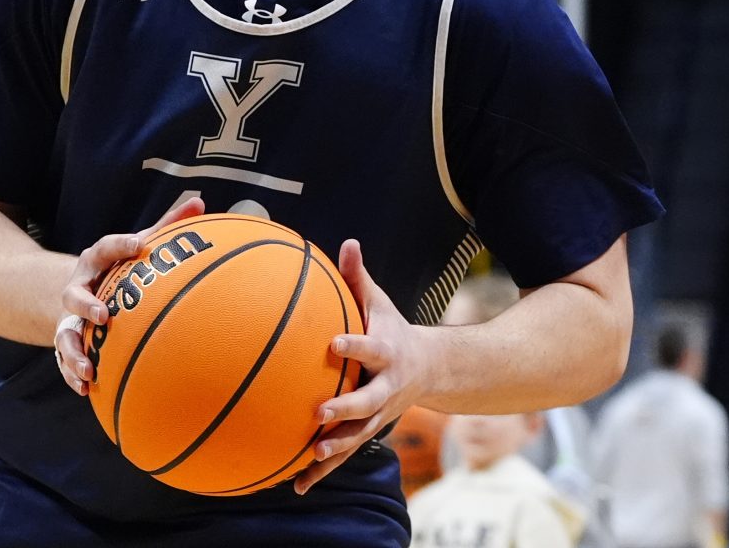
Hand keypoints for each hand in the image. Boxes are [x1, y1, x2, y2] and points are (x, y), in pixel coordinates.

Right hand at [54, 196, 205, 394]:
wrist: (81, 290)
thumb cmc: (120, 266)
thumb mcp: (137, 245)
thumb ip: (167, 226)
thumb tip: (200, 202)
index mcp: (97, 261)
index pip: (105, 248)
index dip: (119, 245)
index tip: (136, 244)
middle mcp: (79, 287)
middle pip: (74, 293)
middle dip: (86, 304)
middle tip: (104, 315)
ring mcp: (70, 316)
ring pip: (66, 333)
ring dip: (75, 352)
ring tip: (90, 369)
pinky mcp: (68, 339)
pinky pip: (64, 359)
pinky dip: (72, 373)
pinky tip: (86, 388)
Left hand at [293, 238, 437, 494]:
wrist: (430, 370)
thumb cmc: (392, 329)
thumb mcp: (381, 303)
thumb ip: (359, 278)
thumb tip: (348, 242)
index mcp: (386, 353)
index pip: (370, 348)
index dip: (354, 346)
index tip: (333, 343)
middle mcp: (385, 388)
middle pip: (367, 402)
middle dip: (346, 409)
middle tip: (320, 412)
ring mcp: (379, 414)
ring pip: (359, 435)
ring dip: (337, 447)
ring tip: (313, 454)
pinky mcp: (368, 431)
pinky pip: (345, 454)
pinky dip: (323, 471)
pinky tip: (298, 486)